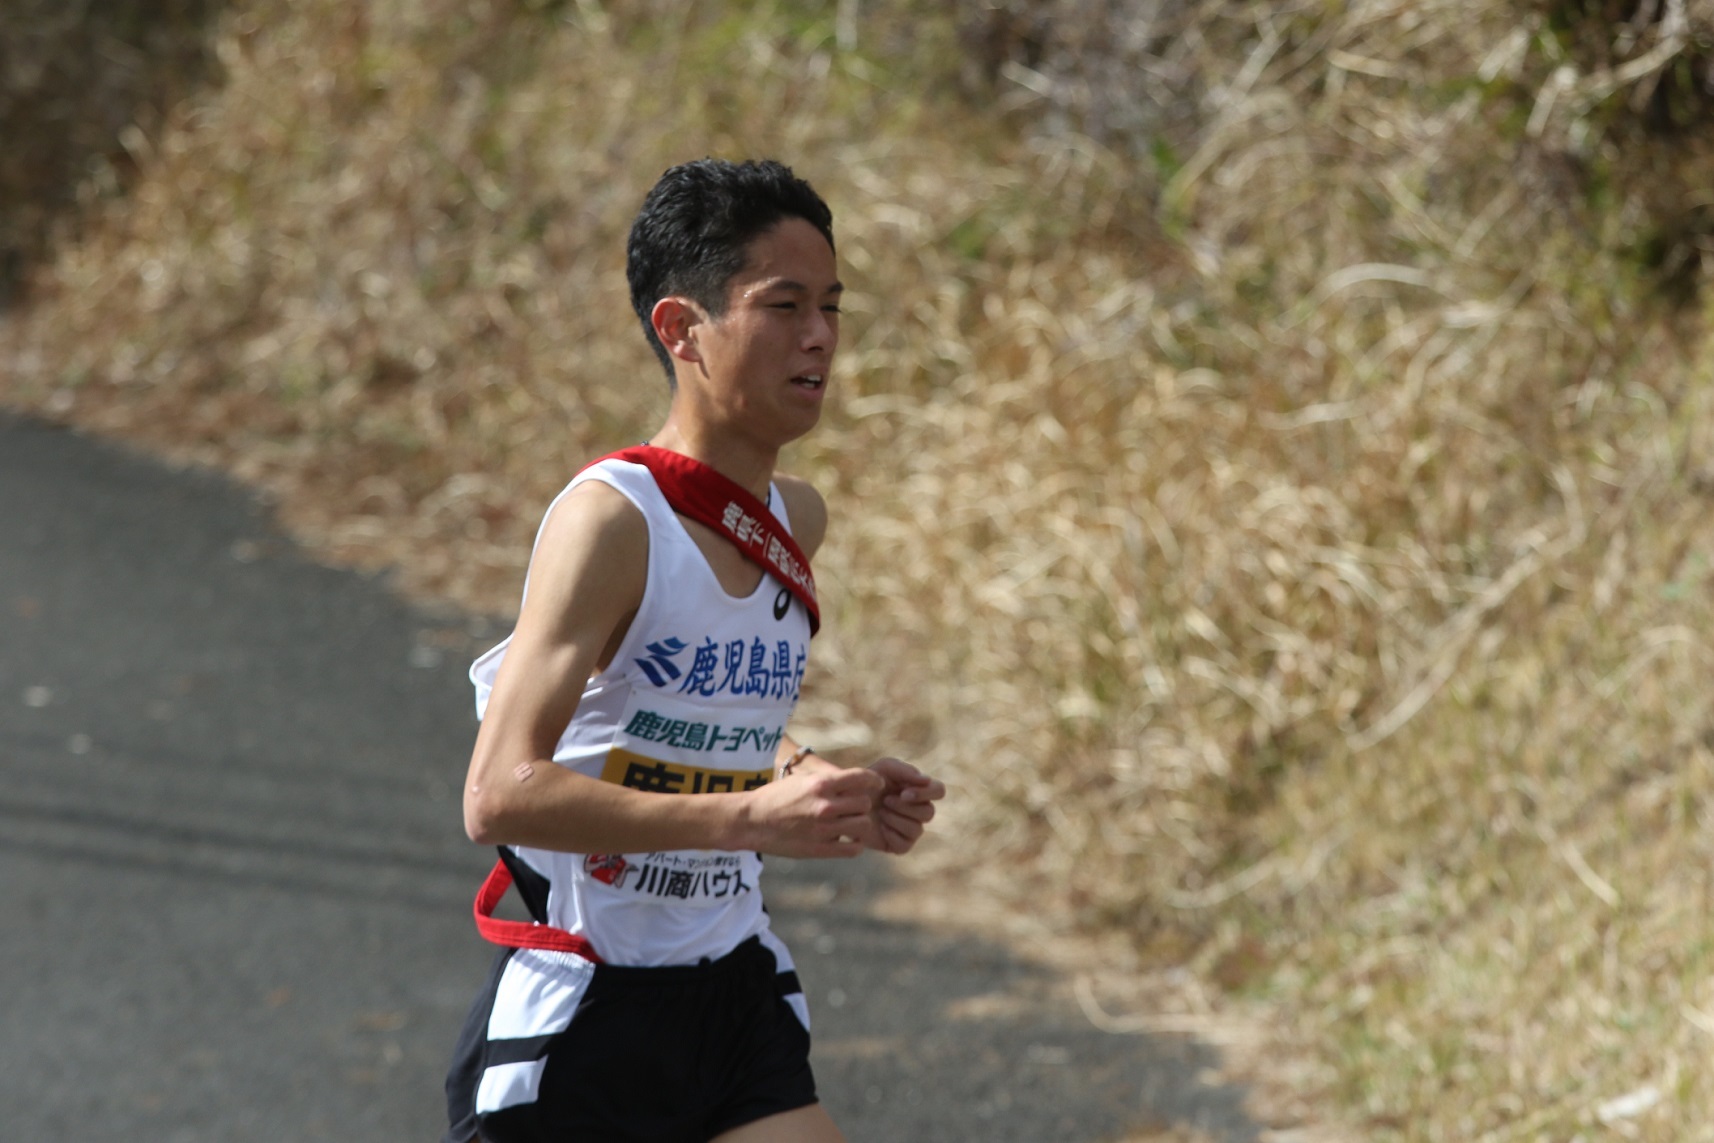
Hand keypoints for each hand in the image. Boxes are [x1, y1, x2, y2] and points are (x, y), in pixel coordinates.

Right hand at [742, 766, 885, 857]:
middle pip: (864, 803)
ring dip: (860, 823)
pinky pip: (854, 848)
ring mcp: (824, 829)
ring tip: (851, 823)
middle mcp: (825, 806)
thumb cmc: (776, 797)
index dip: (873, 781)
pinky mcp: (820, 849)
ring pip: (863, 825)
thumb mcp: (802, 779)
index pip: (862, 778)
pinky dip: (855, 844)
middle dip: (862, 804)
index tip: (875, 785)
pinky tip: (847, 839)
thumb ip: (828, 780)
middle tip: (854, 807)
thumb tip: (855, 781)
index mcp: (821, 784)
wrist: (752, 821)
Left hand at [865, 757, 944, 854]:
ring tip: (880, 811)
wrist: (845, 803)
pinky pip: (905, 845)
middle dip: (905, 807)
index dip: (926, 793)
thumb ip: (906, 771)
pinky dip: (891, 834)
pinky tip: (880, 826)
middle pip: (929, 813)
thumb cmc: (867, 783)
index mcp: (919, 790)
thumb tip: (927, 781)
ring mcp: (910, 830)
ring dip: (896, 818)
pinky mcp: (898, 845)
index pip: (939, 791)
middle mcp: (918, 811)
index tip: (904, 793)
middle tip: (886, 801)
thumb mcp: (884, 768)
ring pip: (917, 829)